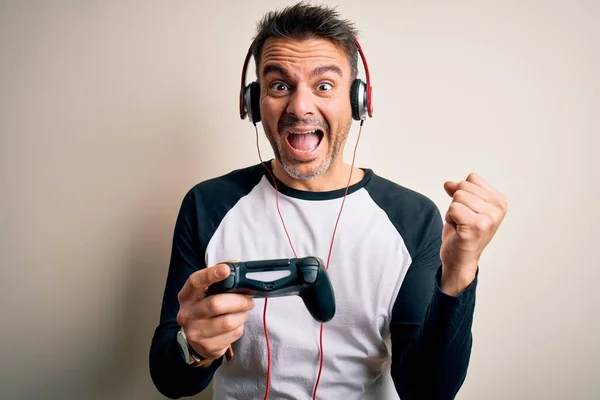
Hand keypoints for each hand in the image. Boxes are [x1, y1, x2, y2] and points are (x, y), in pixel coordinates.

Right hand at [176, 262, 254, 359]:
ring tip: (242, 312)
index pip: (195, 282)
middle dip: (238, 300)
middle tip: (248, 300)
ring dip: (241, 315)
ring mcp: (195, 332)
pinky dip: (240, 327)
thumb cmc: (205, 309)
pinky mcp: (207, 347)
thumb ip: (219, 278)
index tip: (226, 270)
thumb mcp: (206, 293)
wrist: (195, 339)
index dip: (211, 274)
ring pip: (227, 322)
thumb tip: (236, 264)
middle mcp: (187, 314)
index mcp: (186, 296)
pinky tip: (235, 325)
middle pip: (215, 304)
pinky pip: (233, 335)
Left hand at [440, 173, 506, 294]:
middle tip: (463, 220)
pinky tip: (458, 230)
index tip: (469, 211)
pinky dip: (449, 219)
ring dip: (452, 212)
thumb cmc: (463, 232)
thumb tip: (448, 184)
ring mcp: (489, 219)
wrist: (460, 259)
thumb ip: (458, 190)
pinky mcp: (476, 227)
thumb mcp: (463, 205)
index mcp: (500, 201)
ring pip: (457, 197)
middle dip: (456, 203)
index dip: (462, 194)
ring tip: (461, 225)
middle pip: (463, 186)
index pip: (471, 178)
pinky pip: (452, 208)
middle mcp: (498, 209)